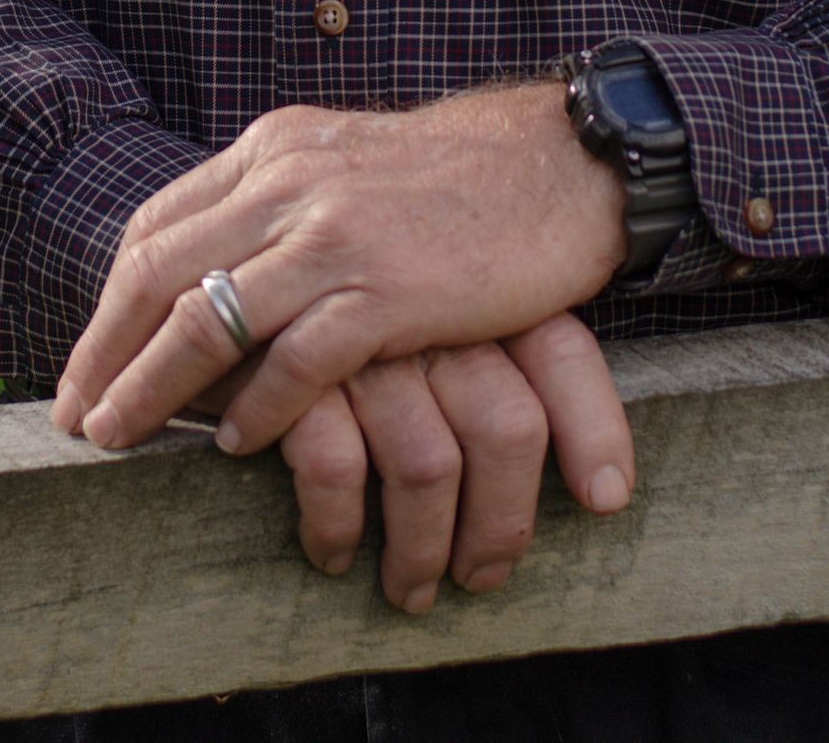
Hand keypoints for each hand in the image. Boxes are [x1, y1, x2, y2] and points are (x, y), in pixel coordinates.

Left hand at [53, 79, 627, 453]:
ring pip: (208, 317)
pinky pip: (296, 359)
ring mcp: (336, 232)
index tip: (83, 368)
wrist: (561, 163)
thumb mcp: (346, 165)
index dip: (109, 304)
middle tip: (75, 421)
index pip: (157, 227)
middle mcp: (290, 181)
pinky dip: (256, 408)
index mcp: (275, 149)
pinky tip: (235, 446)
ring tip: (118, 441)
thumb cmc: (457, 180)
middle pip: (159, 272)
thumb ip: (282, 204)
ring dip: (150, 389)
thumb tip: (218, 269)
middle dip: (104, 353)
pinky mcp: (387, 286)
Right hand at [273, 313, 634, 612]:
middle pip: (508, 427)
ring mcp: (364, 343)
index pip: (561, 349)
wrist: (222, 240)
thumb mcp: (420, 287)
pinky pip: (336, 470)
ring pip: (429, 468)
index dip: (594, 427)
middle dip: (501, 523)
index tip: (606, 497)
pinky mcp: (293, 371)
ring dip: (422, 550)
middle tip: (480, 576)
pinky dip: (336, 525)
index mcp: (472, 285)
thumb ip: (479, 334)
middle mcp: (431, 313)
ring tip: (411, 588)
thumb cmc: (334, 279)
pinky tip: (331, 550)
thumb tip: (552, 425)